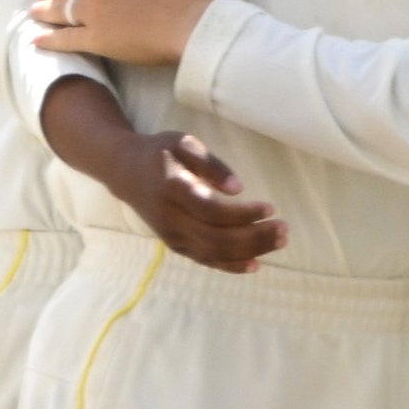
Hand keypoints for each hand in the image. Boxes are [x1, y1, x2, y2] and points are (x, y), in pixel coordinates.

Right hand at [40, 72, 287, 274]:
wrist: (124, 171)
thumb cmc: (159, 153)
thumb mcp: (182, 142)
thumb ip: (210, 162)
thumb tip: (237, 187)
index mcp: (171, 188)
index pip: (211, 210)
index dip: (242, 214)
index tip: (270, 207)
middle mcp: (170, 218)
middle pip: (216, 237)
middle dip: (254, 237)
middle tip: (284, 229)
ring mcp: (172, 235)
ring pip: (213, 253)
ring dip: (250, 251)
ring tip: (279, 241)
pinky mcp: (175, 245)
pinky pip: (205, 260)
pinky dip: (231, 265)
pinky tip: (256, 264)